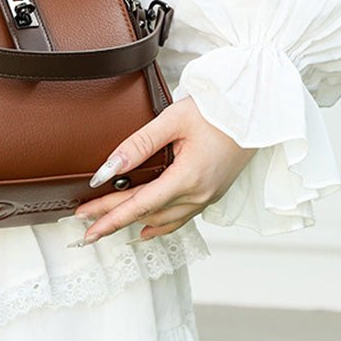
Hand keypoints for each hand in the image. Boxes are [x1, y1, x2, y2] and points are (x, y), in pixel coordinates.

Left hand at [66, 95, 258, 246]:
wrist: (255, 114)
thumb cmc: (217, 112)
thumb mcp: (172, 120)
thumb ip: (138, 144)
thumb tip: (107, 167)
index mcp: (188, 177)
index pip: (140, 205)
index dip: (111, 217)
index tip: (88, 226)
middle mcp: (199, 194)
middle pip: (146, 213)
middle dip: (113, 218)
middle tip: (85, 224)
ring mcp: (207, 197)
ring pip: (163, 219)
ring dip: (133, 222)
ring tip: (107, 224)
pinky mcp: (211, 194)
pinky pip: (180, 218)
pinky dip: (159, 224)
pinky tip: (145, 228)